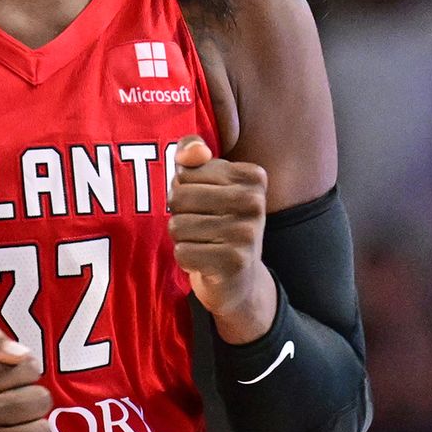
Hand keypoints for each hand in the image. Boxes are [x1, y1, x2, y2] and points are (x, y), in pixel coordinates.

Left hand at [167, 136, 274, 341]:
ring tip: (203, 243)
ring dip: (181, 238)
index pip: (185, 173)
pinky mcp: (234, 261)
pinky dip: (185, 258)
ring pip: (177, 225)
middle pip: (178, 196)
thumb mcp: (208, 181)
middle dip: (179, 213)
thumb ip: (192, 152)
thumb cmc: (218, 220)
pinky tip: (205, 260)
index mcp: (253, 176)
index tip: (206, 204)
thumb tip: (191, 152)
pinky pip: (182, 252)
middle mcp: (255, 202)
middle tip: (200, 225)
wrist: (239, 279)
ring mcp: (247, 233)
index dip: (184, 190)